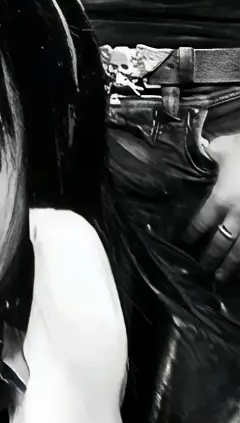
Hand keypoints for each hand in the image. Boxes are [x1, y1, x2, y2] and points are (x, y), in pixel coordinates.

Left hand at [184, 132, 239, 278]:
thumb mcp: (225, 146)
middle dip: (212, 256)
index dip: (193, 231)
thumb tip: (207, 151)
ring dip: (231, 265)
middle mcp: (238, 216)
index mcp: (222, 198)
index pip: (203, 219)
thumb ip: (213, 152)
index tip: (187, 240)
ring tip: (223, 276)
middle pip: (221, 242)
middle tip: (204, 268)